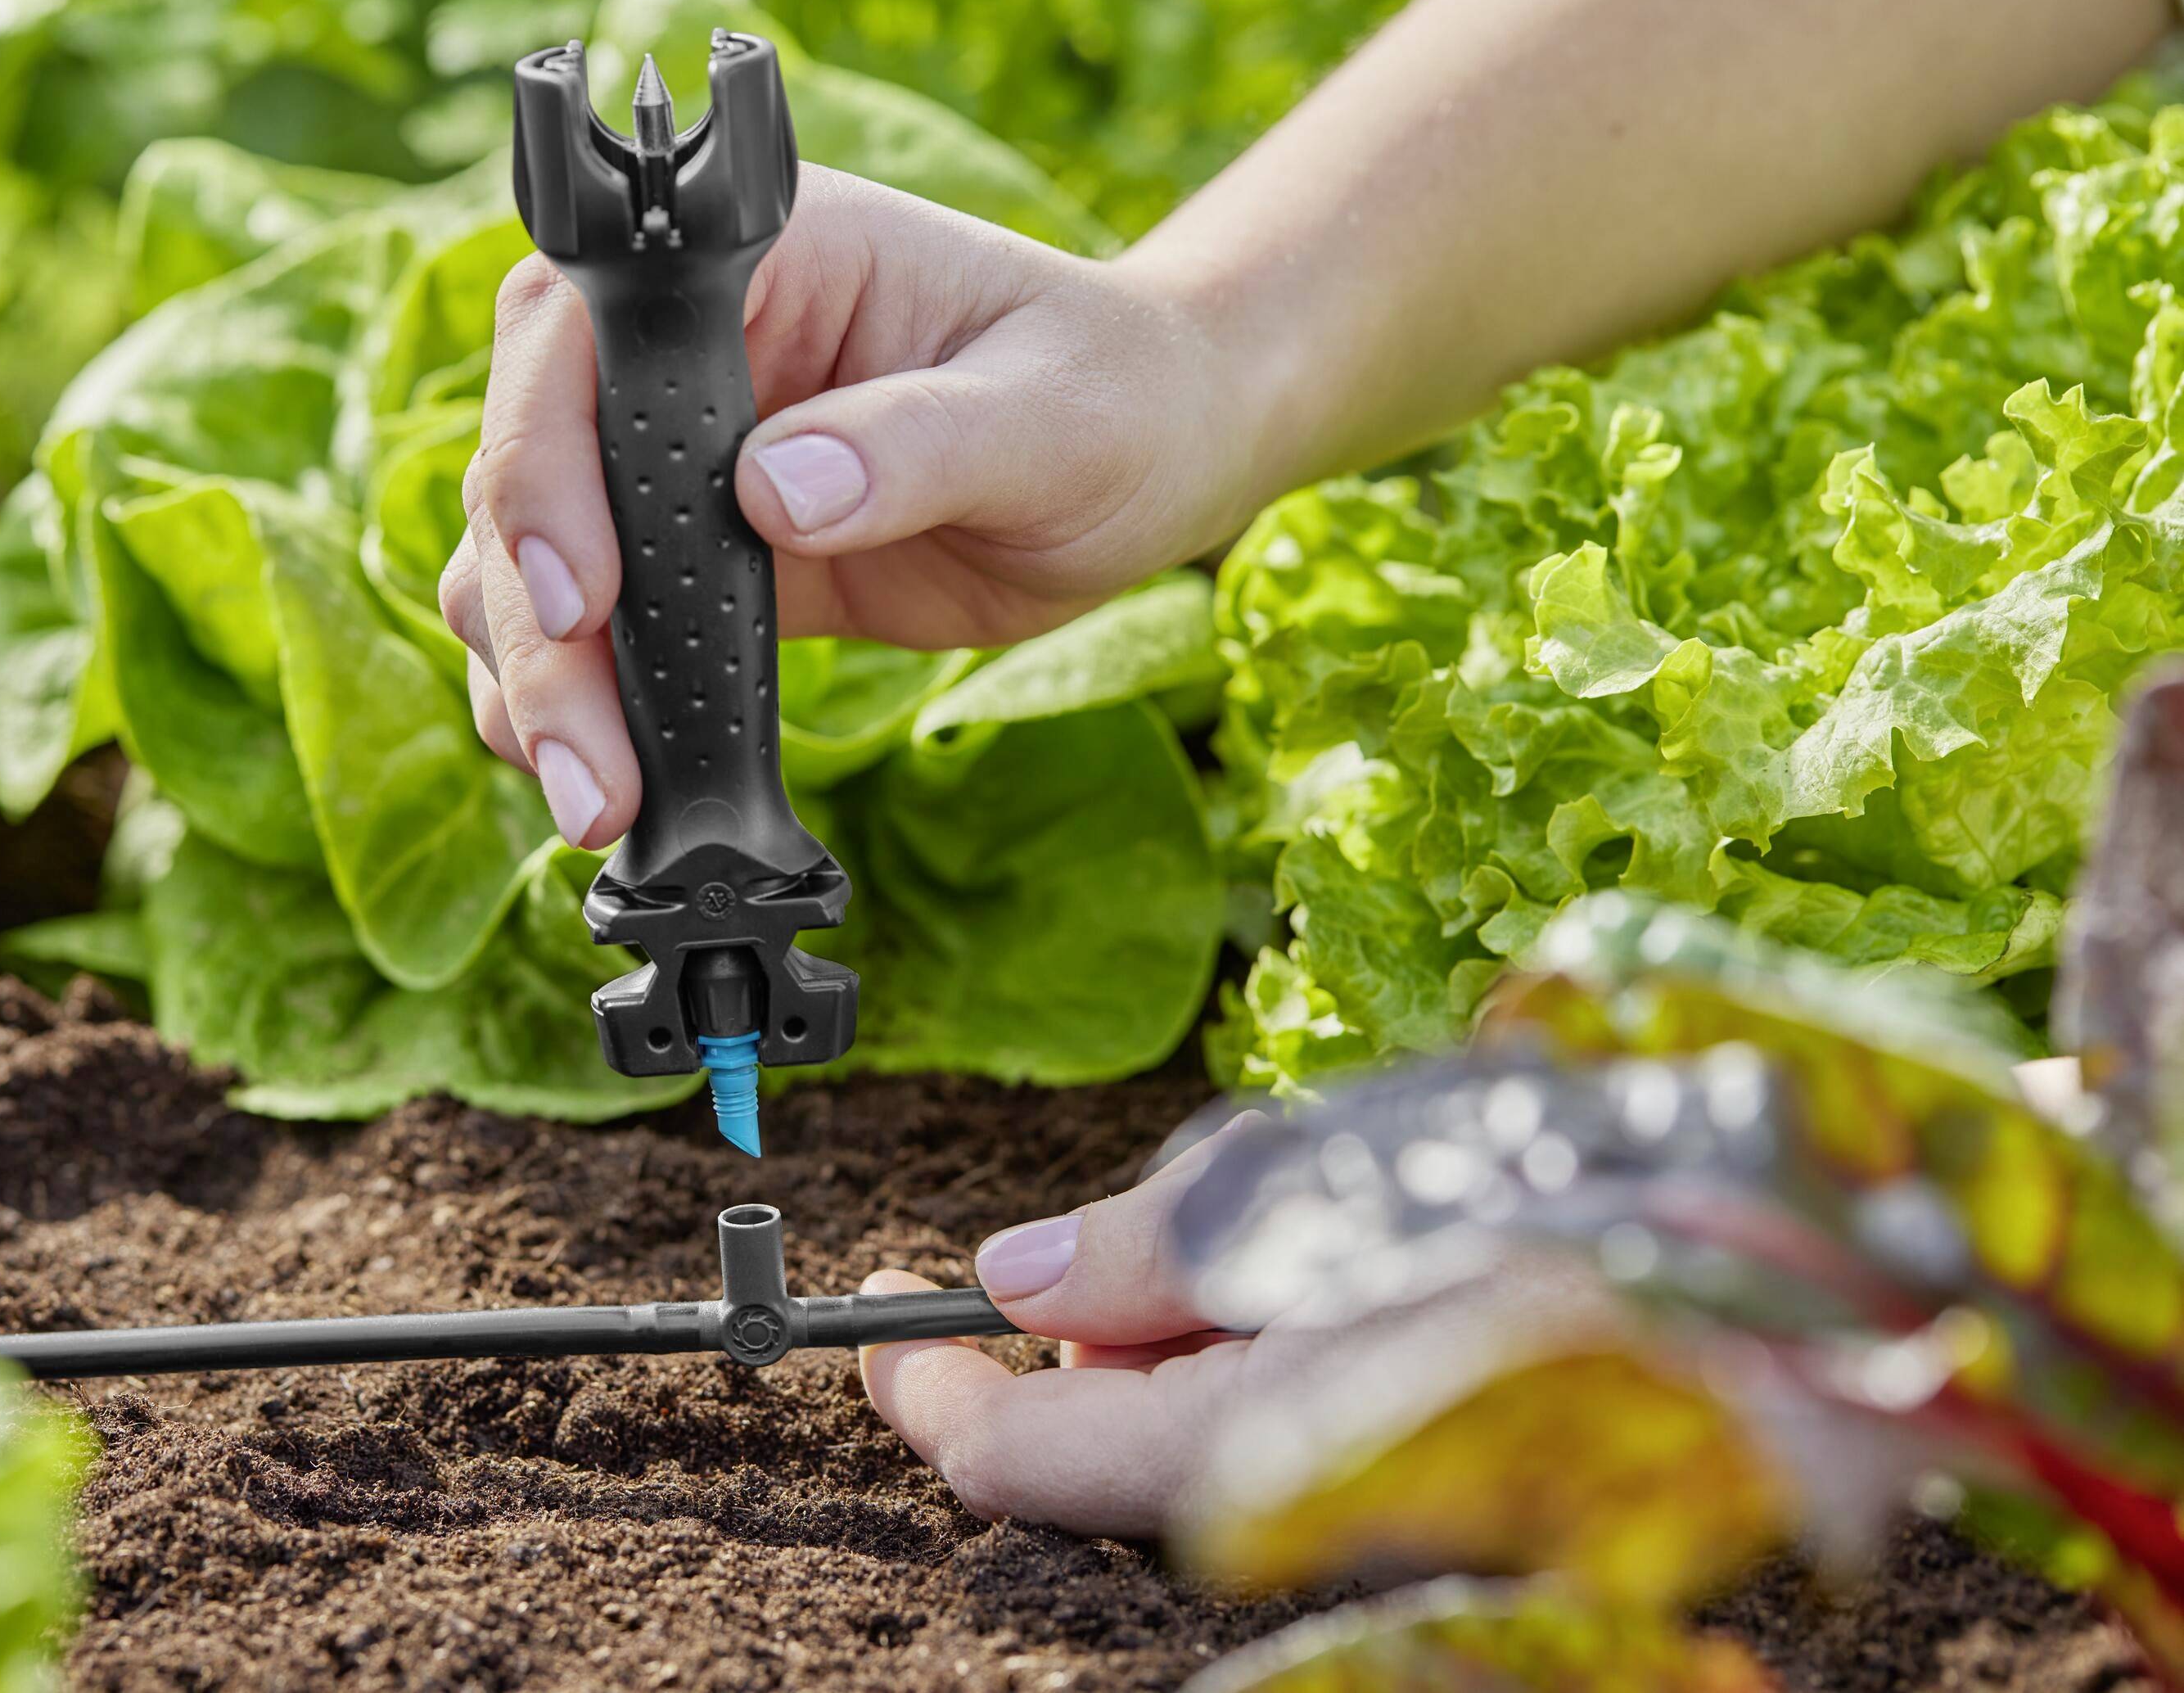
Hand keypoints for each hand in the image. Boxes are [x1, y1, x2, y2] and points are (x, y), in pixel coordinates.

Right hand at [442, 166, 1277, 849]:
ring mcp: (676, 455)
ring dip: (533, 681)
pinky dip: (567, 704)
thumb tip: (778, 492)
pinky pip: (588, 630)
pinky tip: (600, 784)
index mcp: (757, 259)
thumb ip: (919, 441)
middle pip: (528, 466)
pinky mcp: (695, 557)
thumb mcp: (1050, 411)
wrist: (1153, 454)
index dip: (547, 462)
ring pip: (525, 559)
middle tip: (590, 764)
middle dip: (538, 622)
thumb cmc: (1115, 394)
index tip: (589, 597)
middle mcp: (686, 347)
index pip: (580, 335)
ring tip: (595, 800)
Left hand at [860, 1113, 1618, 1539]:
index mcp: (1244, 1442)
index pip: (1018, 1462)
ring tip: (1273, 1203)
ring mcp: (1364, 1479)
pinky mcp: (1427, 1452)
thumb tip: (1016, 1282)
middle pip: (1108, 1437)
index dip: (926, 1391)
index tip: (877, 1322)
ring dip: (1187, 1314)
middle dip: (1078, 1336)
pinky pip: (1290, 1407)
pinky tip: (1334, 1247)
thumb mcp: (1306, 1188)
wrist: (1801, 1267)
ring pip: (1201, 1412)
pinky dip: (1267, 1331)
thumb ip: (1141, 1252)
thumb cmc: (1567, 1202)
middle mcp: (1295, 1490)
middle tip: (1096, 1238)